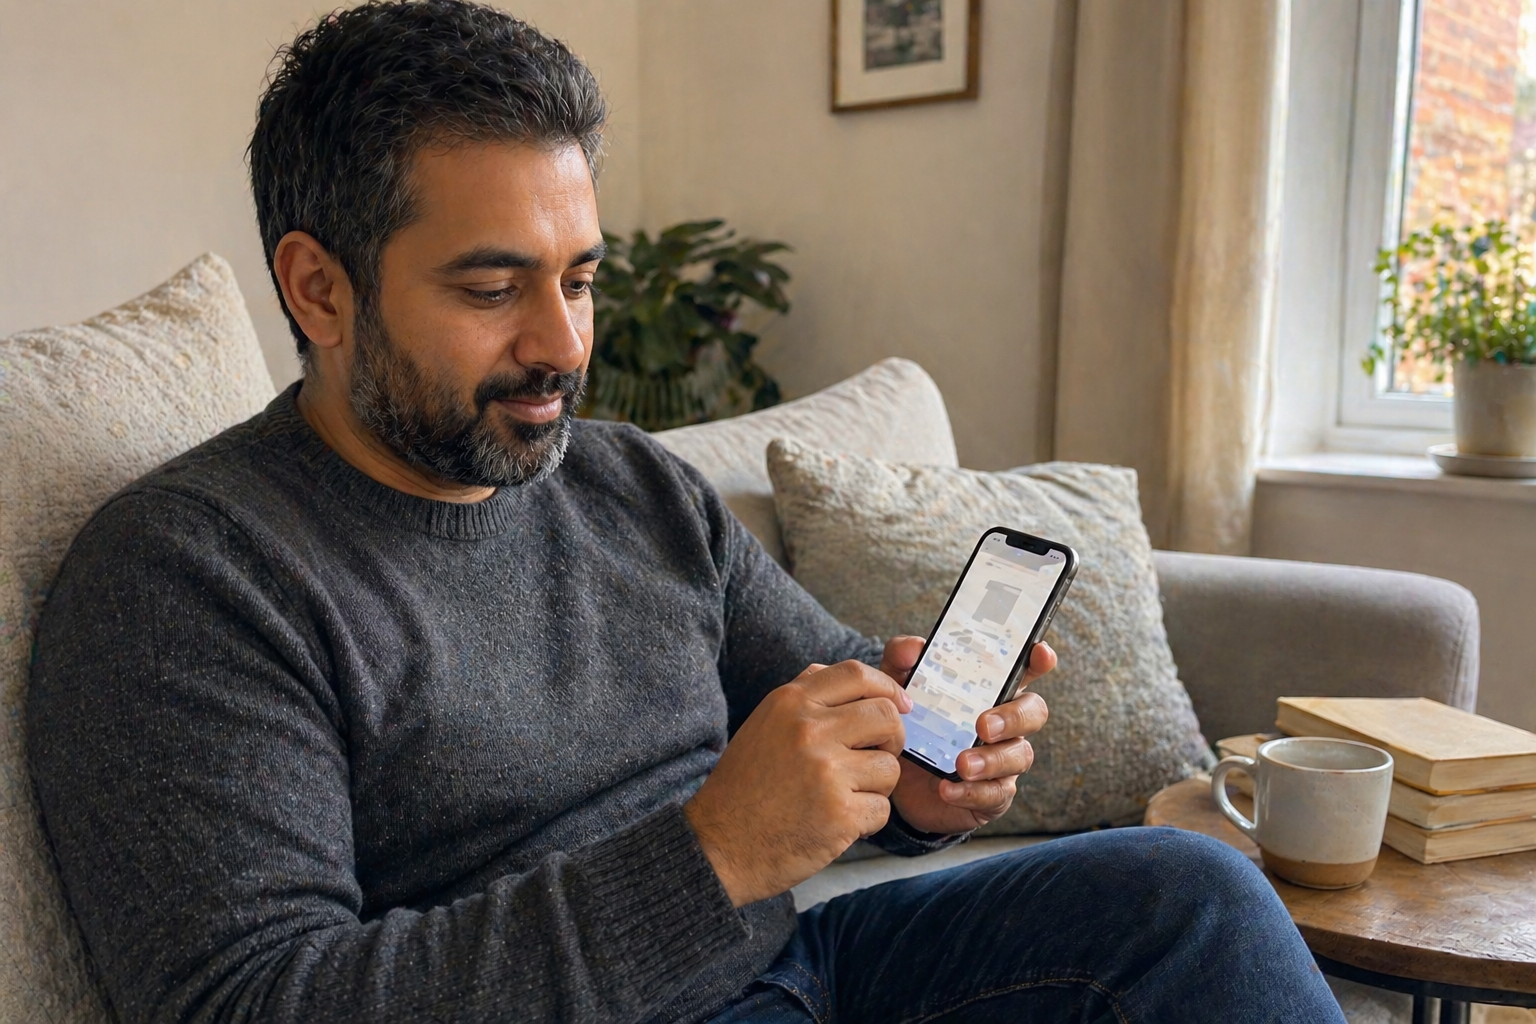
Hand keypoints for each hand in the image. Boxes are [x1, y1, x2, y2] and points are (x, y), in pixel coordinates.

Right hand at [684, 660, 910, 906]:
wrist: (719, 846)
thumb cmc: (745, 785)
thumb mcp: (765, 723)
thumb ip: (807, 696)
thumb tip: (860, 679)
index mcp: (790, 703)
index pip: (856, 674)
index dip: (887, 687)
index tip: (899, 705)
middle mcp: (809, 730)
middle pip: (886, 717)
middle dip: (892, 739)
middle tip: (877, 756)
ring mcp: (827, 772)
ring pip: (890, 767)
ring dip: (876, 785)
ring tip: (844, 795)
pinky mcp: (840, 814)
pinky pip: (882, 809)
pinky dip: (867, 819)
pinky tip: (837, 822)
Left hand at [883, 636, 1053, 834]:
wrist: (894, 780)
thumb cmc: (909, 724)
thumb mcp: (898, 689)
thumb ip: (902, 661)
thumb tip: (914, 647)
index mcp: (989, 691)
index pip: (1024, 669)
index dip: (1038, 660)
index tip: (1040, 654)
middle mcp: (1005, 722)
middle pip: (1034, 712)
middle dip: (1015, 717)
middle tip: (983, 726)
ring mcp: (1003, 760)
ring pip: (1020, 756)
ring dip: (993, 760)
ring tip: (962, 764)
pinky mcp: (992, 795)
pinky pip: (996, 795)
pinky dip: (973, 792)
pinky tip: (948, 789)